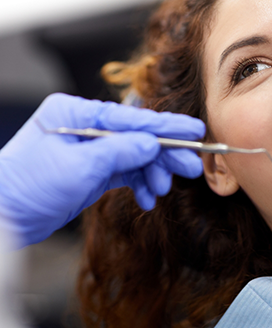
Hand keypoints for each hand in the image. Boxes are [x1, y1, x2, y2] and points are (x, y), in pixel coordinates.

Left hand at [0, 93, 205, 246]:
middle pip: (138, 136)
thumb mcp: (79, 166)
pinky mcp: (94, 171)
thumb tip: (154, 143)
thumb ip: (121, 151)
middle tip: (190, 166)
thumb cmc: (27, 186)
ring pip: (136, 156)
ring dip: (152, 173)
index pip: (131, 118)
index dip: (166, 125)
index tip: (193, 129)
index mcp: (77, 114)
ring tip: (162, 189)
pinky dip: (139, 185)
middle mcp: (86, 128)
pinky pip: (127, 173)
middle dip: (165, 153)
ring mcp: (92, 150)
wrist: (4, 217)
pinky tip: (147, 199)